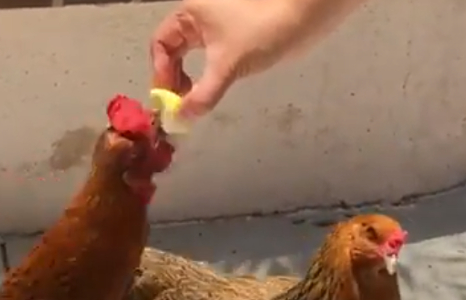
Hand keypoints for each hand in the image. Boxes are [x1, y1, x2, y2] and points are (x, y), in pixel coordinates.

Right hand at [150, 0, 366, 118]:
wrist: (304, 17)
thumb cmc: (262, 32)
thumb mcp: (228, 66)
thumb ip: (203, 95)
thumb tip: (182, 119)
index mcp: (191, 13)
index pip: (160, 43)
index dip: (160, 72)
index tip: (168, 98)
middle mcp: (199, 16)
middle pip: (172, 50)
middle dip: (173, 78)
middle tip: (179, 105)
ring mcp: (216, 25)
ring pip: (190, 55)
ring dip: (188, 79)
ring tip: (194, 100)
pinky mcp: (232, 35)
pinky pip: (207, 56)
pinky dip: (205, 75)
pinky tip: (211, 89)